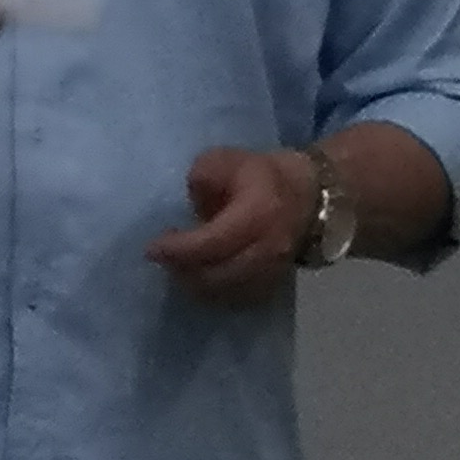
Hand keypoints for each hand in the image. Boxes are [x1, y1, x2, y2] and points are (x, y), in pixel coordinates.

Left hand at [148, 143, 315, 307]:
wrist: (307, 196)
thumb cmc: (260, 174)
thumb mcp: (226, 160)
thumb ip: (202, 180)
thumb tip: (191, 212)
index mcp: (258, 214)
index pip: (212, 243)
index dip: (180, 250)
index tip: (152, 249)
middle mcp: (267, 249)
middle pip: (217, 275)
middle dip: (183, 271)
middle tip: (163, 258)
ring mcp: (272, 272)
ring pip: (225, 293)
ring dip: (195, 285)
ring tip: (178, 266)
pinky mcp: (272, 285)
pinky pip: (236, 299)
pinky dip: (213, 293)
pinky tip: (199, 278)